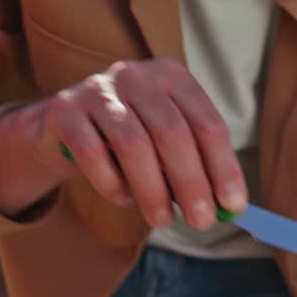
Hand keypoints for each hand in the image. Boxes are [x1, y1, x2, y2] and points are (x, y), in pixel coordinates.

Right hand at [38, 58, 244, 227]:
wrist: (63, 127)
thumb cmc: (128, 138)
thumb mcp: (165, 142)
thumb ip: (195, 165)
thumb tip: (227, 207)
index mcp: (172, 75)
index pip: (208, 123)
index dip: (224, 167)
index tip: (233, 206)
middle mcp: (137, 74)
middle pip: (172, 133)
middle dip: (191, 184)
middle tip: (201, 222)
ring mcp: (98, 88)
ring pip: (133, 145)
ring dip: (152, 190)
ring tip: (162, 219)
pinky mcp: (65, 110)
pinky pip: (92, 154)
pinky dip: (112, 184)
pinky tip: (124, 199)